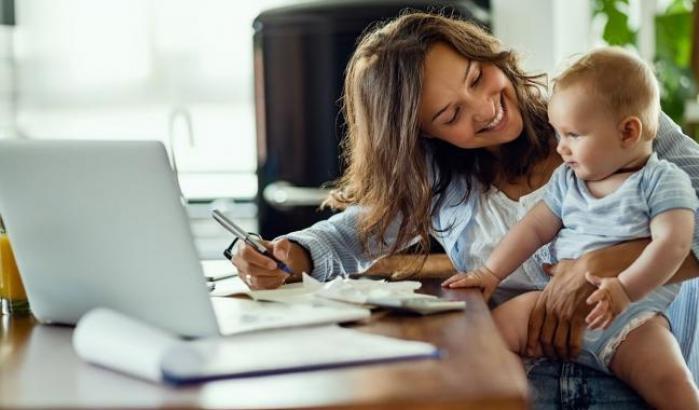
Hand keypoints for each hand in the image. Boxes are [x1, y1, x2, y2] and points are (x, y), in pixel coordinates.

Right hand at [230, 237, 310, 289]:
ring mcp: (244, 275)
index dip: (260, 260)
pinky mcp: (250, 285)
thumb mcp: (281, 243)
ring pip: (256, 281)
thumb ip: (281, 246)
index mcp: (244, 247)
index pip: (246, 253)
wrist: (278, 261)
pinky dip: (272, 283)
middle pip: (250, 269)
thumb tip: (280, 254)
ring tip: (282, 272)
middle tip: (282, 269)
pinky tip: (278, 277)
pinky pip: (260, 288)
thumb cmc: (275, 251)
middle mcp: (240, 262)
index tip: (274, 264)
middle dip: (269, 271)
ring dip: (273, 278)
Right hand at [441, 266, 499, 300]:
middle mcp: (471, 276)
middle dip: (450, 281)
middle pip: (459, 277)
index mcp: (476, 280)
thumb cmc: (491, 281)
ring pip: (458, 275)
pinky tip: (449, 282)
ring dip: (450, 279)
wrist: (493, 271)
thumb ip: (485, 298)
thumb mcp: (490, 291)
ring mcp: (469, 274)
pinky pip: (458, 275)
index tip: (451, 286)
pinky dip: (453, 278)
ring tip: (443, 284)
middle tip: (443, 286)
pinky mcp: (467, 273)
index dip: (458, 284)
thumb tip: (481, 306)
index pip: (466, 281)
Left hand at [526, 240, 645, 358]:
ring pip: (558, 341)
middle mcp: (551, 309)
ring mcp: (564, 314)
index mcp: (544, 299)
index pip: (533, 323)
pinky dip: (573, 350)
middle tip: (552, 356)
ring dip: (561, 352)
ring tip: (564, 357)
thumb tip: (545, 267)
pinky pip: (573, 340)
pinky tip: (575, 353)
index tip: (531, 349)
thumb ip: (550, 270)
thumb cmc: (577, 268)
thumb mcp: (559, 268)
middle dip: (548, 349)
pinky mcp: (578, 318)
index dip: (531, 338)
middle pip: (545, 336)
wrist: (592, 269)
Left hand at [585, 273, 630, 329]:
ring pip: (605, 317)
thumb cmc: (614, 284)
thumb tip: (586, 273)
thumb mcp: (604, 281)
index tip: (587, 302)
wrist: (629, 289)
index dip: (593, 298)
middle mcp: (609, 300)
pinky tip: (601, 329)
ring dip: (598, 323)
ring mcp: (613, 307)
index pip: (598, 294)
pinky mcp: (617, 312)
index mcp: (605, 291)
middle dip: (594, 315)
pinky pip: (612, 320)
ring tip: (590, 328)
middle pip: (601, 309)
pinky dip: (607, 325)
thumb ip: (595, 279)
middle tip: (587, 321)